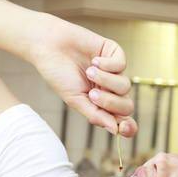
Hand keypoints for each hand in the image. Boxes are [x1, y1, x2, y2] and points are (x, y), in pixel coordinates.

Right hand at [27, 13, 136, 135]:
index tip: (123, 127)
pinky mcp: (114, 53)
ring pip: (125, 86)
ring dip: (105, 80)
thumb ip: (95, 114)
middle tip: (92, 94)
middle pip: (126, 105)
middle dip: (111, 102)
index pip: (122, 120)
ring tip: (89, 72)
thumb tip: (114, 130)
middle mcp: (110, 89)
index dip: (128, 127)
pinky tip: (93, 60)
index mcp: (101, 104)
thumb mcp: (75, 99)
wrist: (49, 46)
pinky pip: (121, 65)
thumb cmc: (59, 74)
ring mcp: (114, 71)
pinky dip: (108, 65)